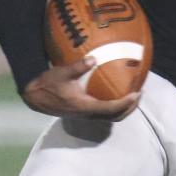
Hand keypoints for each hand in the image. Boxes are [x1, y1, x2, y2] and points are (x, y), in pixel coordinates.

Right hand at [22, 57, 139, 121]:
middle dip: (130, 107)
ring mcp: (86, 115)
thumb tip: (94, 58)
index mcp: (85, 107)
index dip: (126, 103)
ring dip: (124, 108)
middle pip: (116, 116)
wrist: (35, 98)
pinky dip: (115, 106)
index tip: (137, 94)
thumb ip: (77, 66)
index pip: (111, 108)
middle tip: (140, 93)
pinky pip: (105, 113)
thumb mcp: (61, 73)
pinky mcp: (84, 113)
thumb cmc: (48, 85)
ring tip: (133, 95)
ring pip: (111, 116)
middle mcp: (88, 114)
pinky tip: (117, 93)